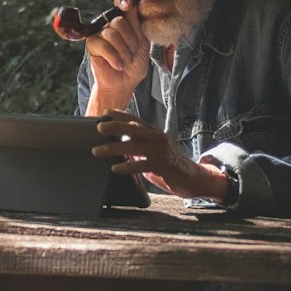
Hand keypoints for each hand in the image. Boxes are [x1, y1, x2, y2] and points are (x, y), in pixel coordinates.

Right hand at [83, 0, 150, 111]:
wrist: (124, 82)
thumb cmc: (134, 63)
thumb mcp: (142, 43)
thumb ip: (137, 24)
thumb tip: (132, 4)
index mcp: (124, 21)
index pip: (122, 5)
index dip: (124, 2)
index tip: (128, 4)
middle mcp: (109, 24)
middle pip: (119, 21)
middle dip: (130, 40)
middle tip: (132, 53)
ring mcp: (99, 33)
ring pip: (112, 34)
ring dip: (123, 52)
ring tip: (125, 61)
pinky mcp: (91, 44)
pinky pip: (103, 45)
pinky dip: (114, 58)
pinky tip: (118, 65)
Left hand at [92, 111, 230, 200]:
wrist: (192, 177)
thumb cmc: (169, 164)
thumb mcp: (152, 151)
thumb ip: (138, 147)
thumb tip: (116, 145)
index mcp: (154, 132)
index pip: (135, 120)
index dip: (120, 115)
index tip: (105, 113)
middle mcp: (157, 138)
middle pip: (134, 129)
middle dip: (115, 127)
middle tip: (99, 127)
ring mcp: (160, 151)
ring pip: (134, 146)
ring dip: (114, 148)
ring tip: (98, 151)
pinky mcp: (162, 165)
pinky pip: (141, 164)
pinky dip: (127, 166)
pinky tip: (115, 168)